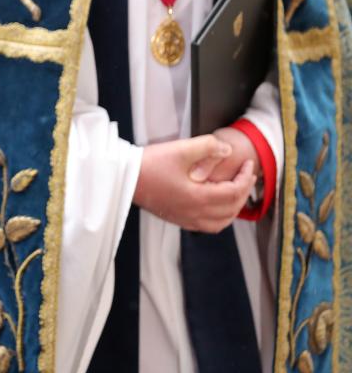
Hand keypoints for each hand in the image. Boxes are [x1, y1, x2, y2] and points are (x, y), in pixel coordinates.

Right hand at [133, 134, 256, 232]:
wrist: (125, 178)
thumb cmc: (149, 165)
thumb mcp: (181, 149)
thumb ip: (208, 146)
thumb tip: (226, 150)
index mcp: (198, 197)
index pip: (234, 192)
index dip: (245, 177)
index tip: (248, 165)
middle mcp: (194, 212)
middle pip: (231, 209)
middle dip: (244, 192)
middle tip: (247, 176)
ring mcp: (185, 218)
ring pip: (221, 222)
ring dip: (233, 209)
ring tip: (235, 193)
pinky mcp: (177, 218)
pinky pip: (207, 226)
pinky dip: (219, 218)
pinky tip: (216, 206)